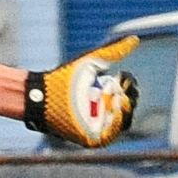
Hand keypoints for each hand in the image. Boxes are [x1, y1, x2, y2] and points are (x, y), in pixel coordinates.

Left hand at [26, 37, 140, 147]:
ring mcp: (98, 126)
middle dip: (129, 99)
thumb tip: (134, 39)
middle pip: (130, 110)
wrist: (43, 94)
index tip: (124, 77)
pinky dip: (112, 125)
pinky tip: (108, 109)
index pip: (130, 96)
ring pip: (123, 123)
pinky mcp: (91, 138)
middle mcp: (105, 113)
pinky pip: (109, 136)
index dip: (131, 87)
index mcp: (108, 96)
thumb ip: (113, 52)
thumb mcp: (92, 62)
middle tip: (118, 89)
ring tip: (112, 98)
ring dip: (122, 111)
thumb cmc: (64, 78)